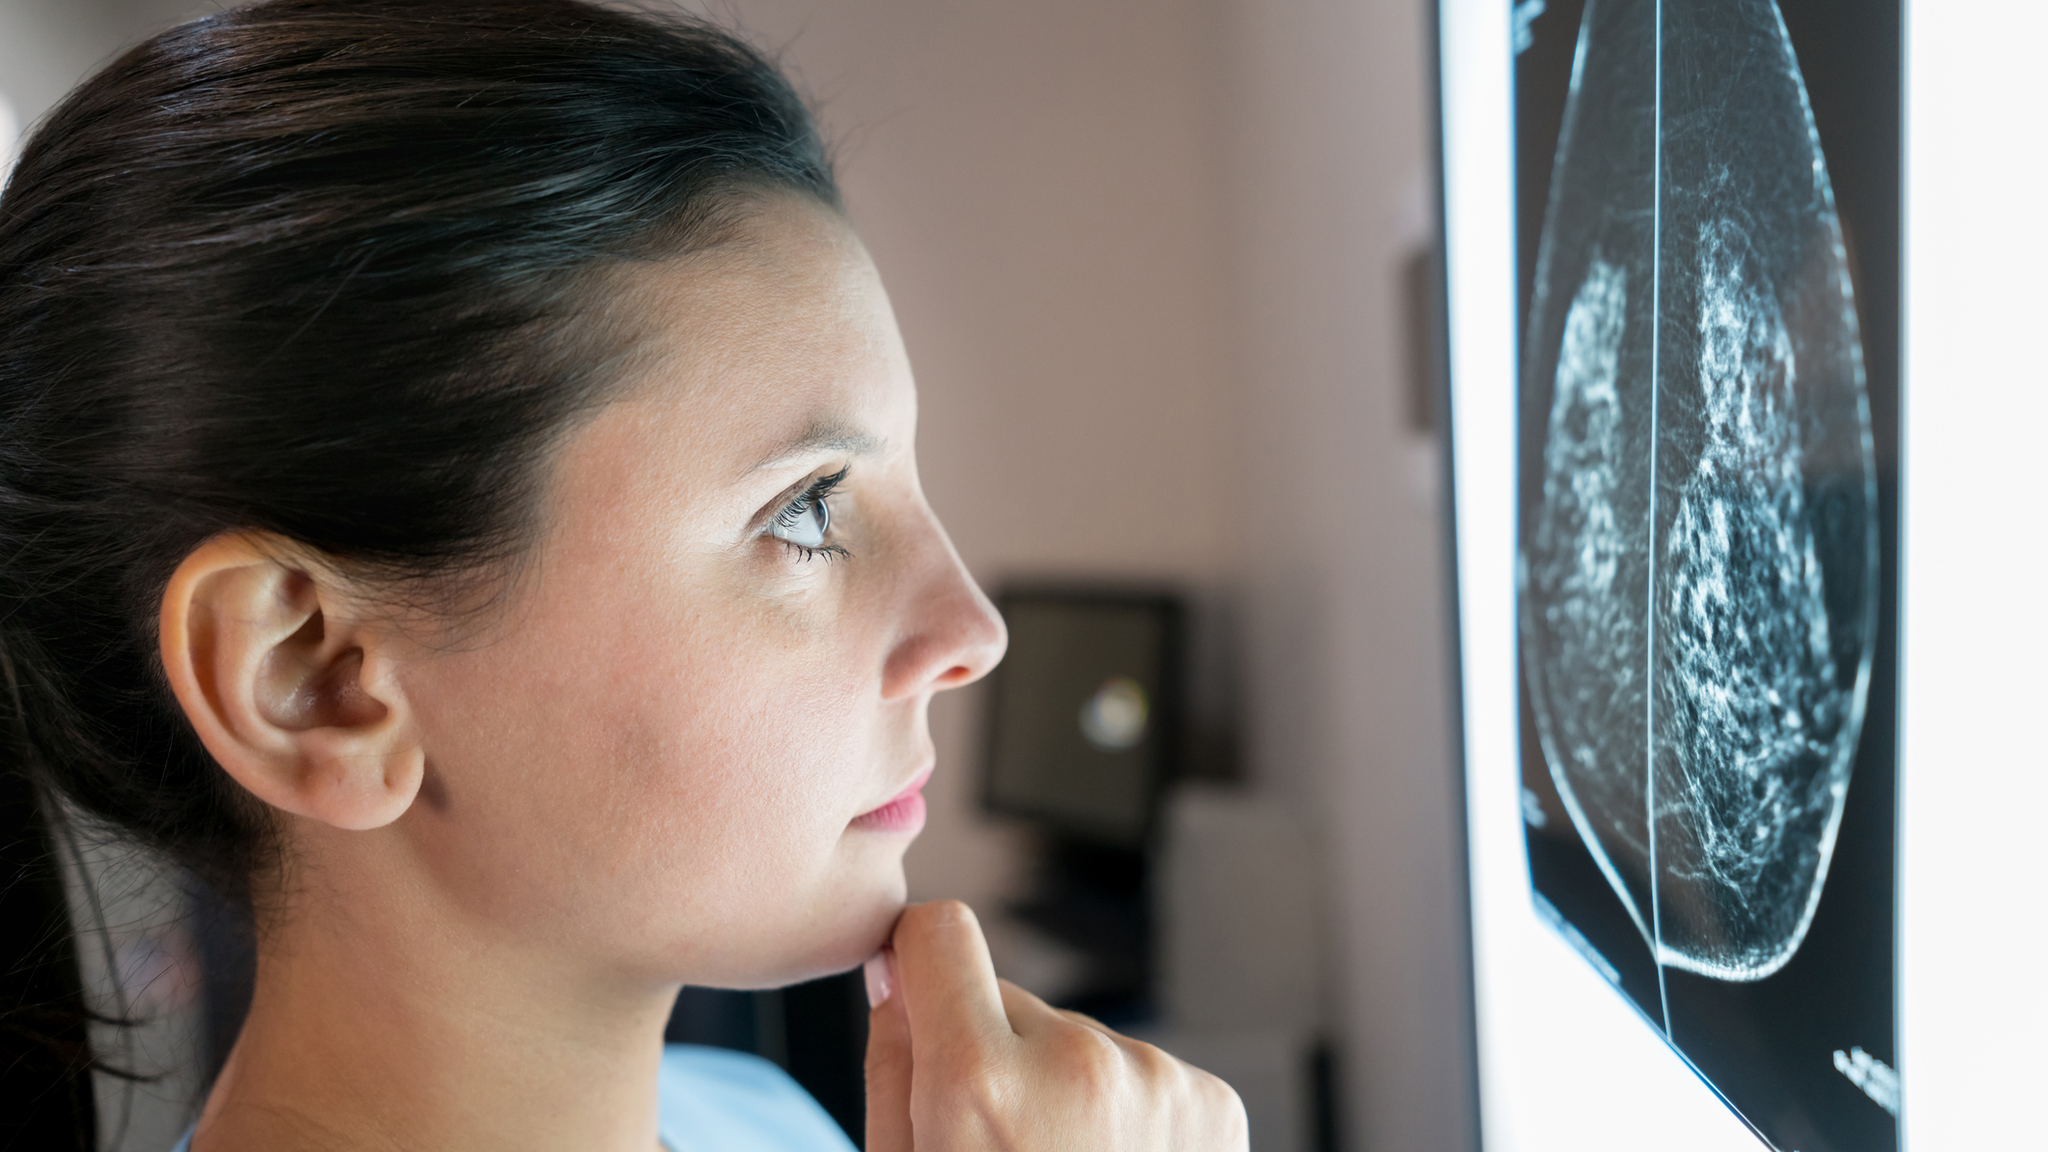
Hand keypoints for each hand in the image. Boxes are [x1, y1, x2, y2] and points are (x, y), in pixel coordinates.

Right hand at [863, 900, 1247, 1150]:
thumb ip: (892, 1064)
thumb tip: (897, 972)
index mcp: (981, 1086)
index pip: (939, 932)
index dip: (920, 961)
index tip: (917, 989)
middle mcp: (1078, 1067)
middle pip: (1010, 1002)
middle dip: (997, 1056)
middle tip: (1003, 1145)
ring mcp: (1156, 1081)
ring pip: (1078, 1043)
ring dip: (1065, 1091)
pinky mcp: (1213, 1102)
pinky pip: (1140, 1074)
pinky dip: (1126, 1116)